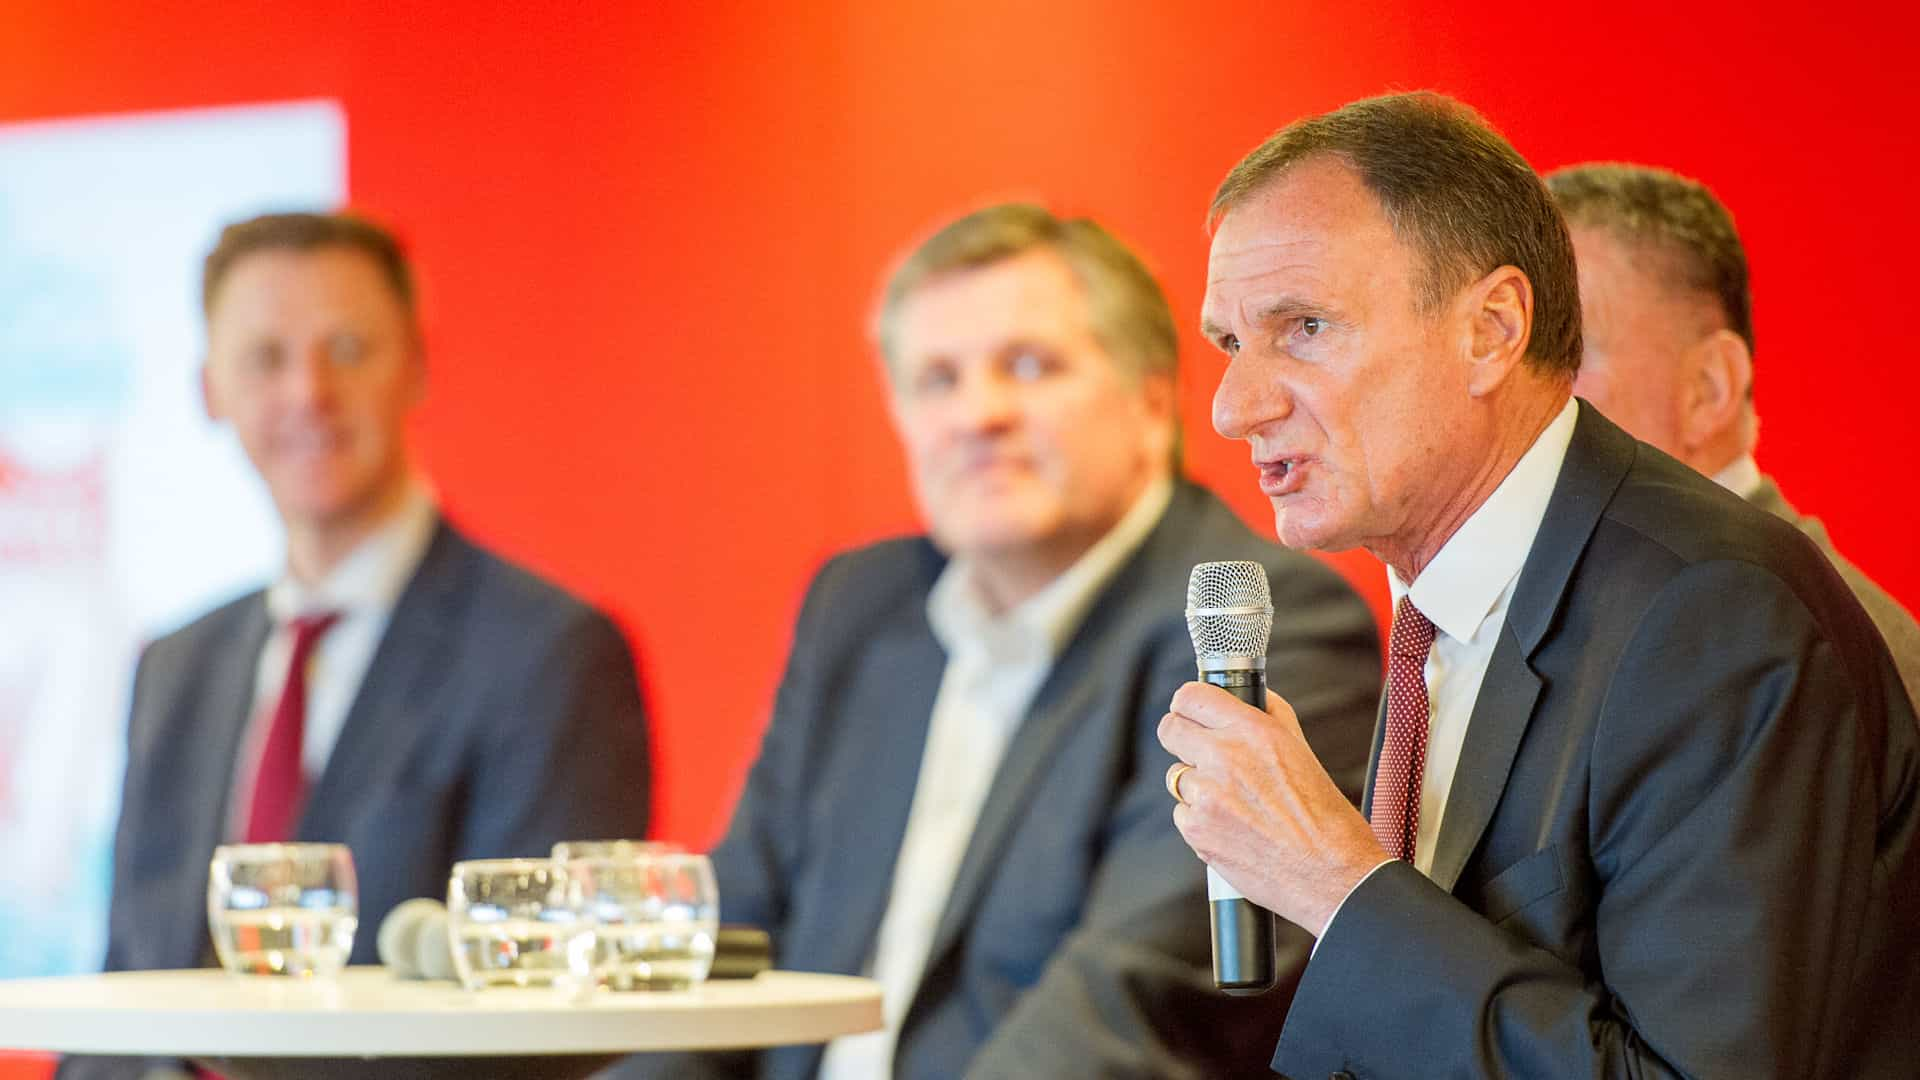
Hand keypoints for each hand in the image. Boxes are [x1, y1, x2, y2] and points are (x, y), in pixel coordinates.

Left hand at [1158, 681, 1387, 935]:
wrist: (1332, 874)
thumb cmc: (1325, 817)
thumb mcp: (1301, 750)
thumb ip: (1270, 716)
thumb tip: (1246, 697)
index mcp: (1253, 731)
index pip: (1190, 696)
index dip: (1188, 705)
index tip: (1190, 714)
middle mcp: (1226, 757)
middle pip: (1169, 729)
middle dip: (1181, 739)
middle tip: (1197, 752)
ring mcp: (1207, 795)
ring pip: (1176, 776)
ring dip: (1196, 786)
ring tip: (1232, 803)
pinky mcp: (1197, 830)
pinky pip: (1182, 814)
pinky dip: (1200, 821)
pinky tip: (1232, 829)